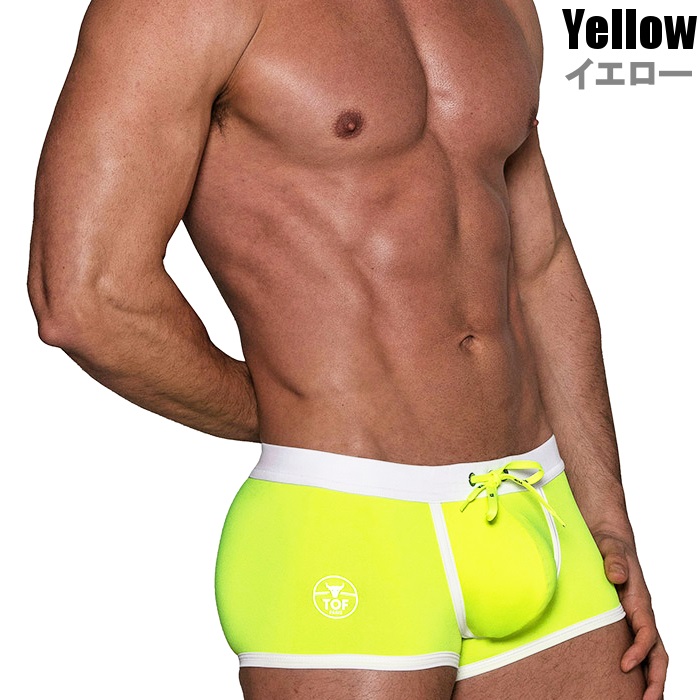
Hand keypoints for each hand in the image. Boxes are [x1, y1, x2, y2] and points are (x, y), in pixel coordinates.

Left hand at [594, 532, 667, 699]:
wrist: (607, 537)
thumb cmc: (608, 543)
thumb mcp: (609, 546)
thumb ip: (614, 559)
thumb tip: (616, 575)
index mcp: (639, 600)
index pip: (647, 633)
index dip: (639, 652)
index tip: (624, 666)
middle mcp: (641, 613)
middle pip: (657, 653)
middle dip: (655, 680)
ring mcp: (634, 619)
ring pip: (650, 656)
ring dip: (649, 680)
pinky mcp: (624, 619)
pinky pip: (635, 648)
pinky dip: (637, 667)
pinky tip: (624, 683)